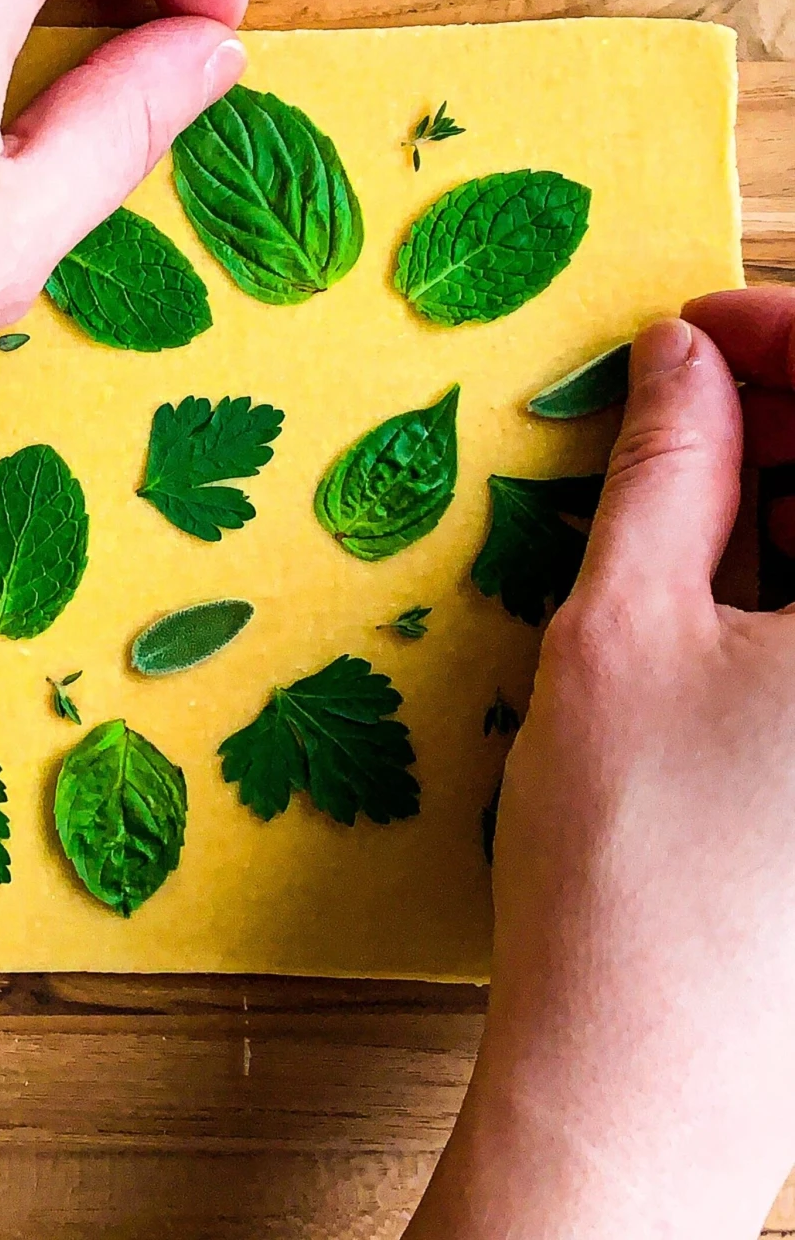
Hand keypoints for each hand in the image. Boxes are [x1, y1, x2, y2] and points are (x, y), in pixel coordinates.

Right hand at [408, 299, 794, 1238]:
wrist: (642, 1072)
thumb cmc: (627, 862)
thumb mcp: (621, 628)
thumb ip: (663, 468)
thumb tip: (677, 363)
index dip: (789, 333)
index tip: (689, 327)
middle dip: (792, 412)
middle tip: (671, 404)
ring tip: (681, 499)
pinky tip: (722, 582)